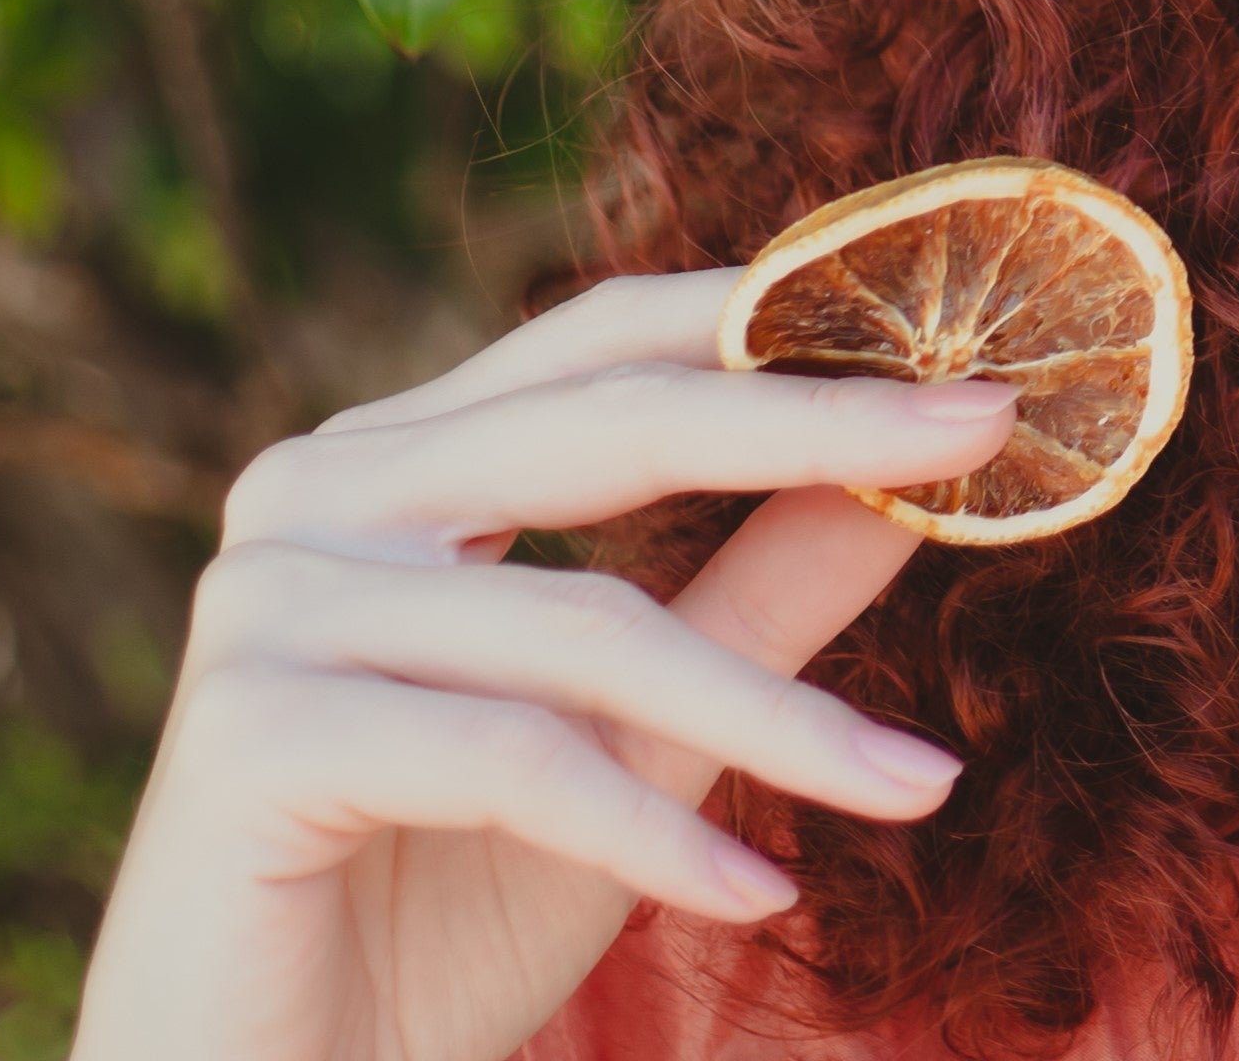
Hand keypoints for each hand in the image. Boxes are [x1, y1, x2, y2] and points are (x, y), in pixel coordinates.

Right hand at [73, 270, 1016, 1060]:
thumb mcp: (646, 736)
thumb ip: (761, 593)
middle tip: (986, 429)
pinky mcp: (252, 733)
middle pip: (613, 425)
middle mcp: (318, 493)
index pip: (610, 340)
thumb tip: (924, 475)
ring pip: (589, 626)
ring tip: (919, 782)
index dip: (782, 323)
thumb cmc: (442, 915)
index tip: (958, 351)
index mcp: (400, 460)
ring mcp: (269, 603)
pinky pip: (514, 760)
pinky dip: (655, 833)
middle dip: (819, 426)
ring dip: (775, 718)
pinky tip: (761, 891)